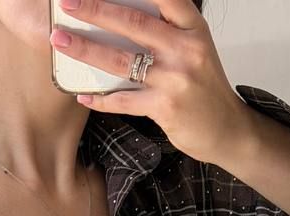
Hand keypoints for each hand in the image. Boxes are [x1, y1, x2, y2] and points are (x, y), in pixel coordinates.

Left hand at [49, 0, 250, 165]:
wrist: (227, 129)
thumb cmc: (205, 88)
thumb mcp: (195, 48)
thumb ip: (168, 30)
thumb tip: (124, 18)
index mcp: (192, 28)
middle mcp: (185, 49)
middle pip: (132, 22)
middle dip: (95, 9)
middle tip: (67, 2)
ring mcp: (175, 79)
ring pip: (122, 60)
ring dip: (87, 49)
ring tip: (61, 41)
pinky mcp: (164, 107)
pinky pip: (124, 100)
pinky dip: (101, 98)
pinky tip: (83, 94)